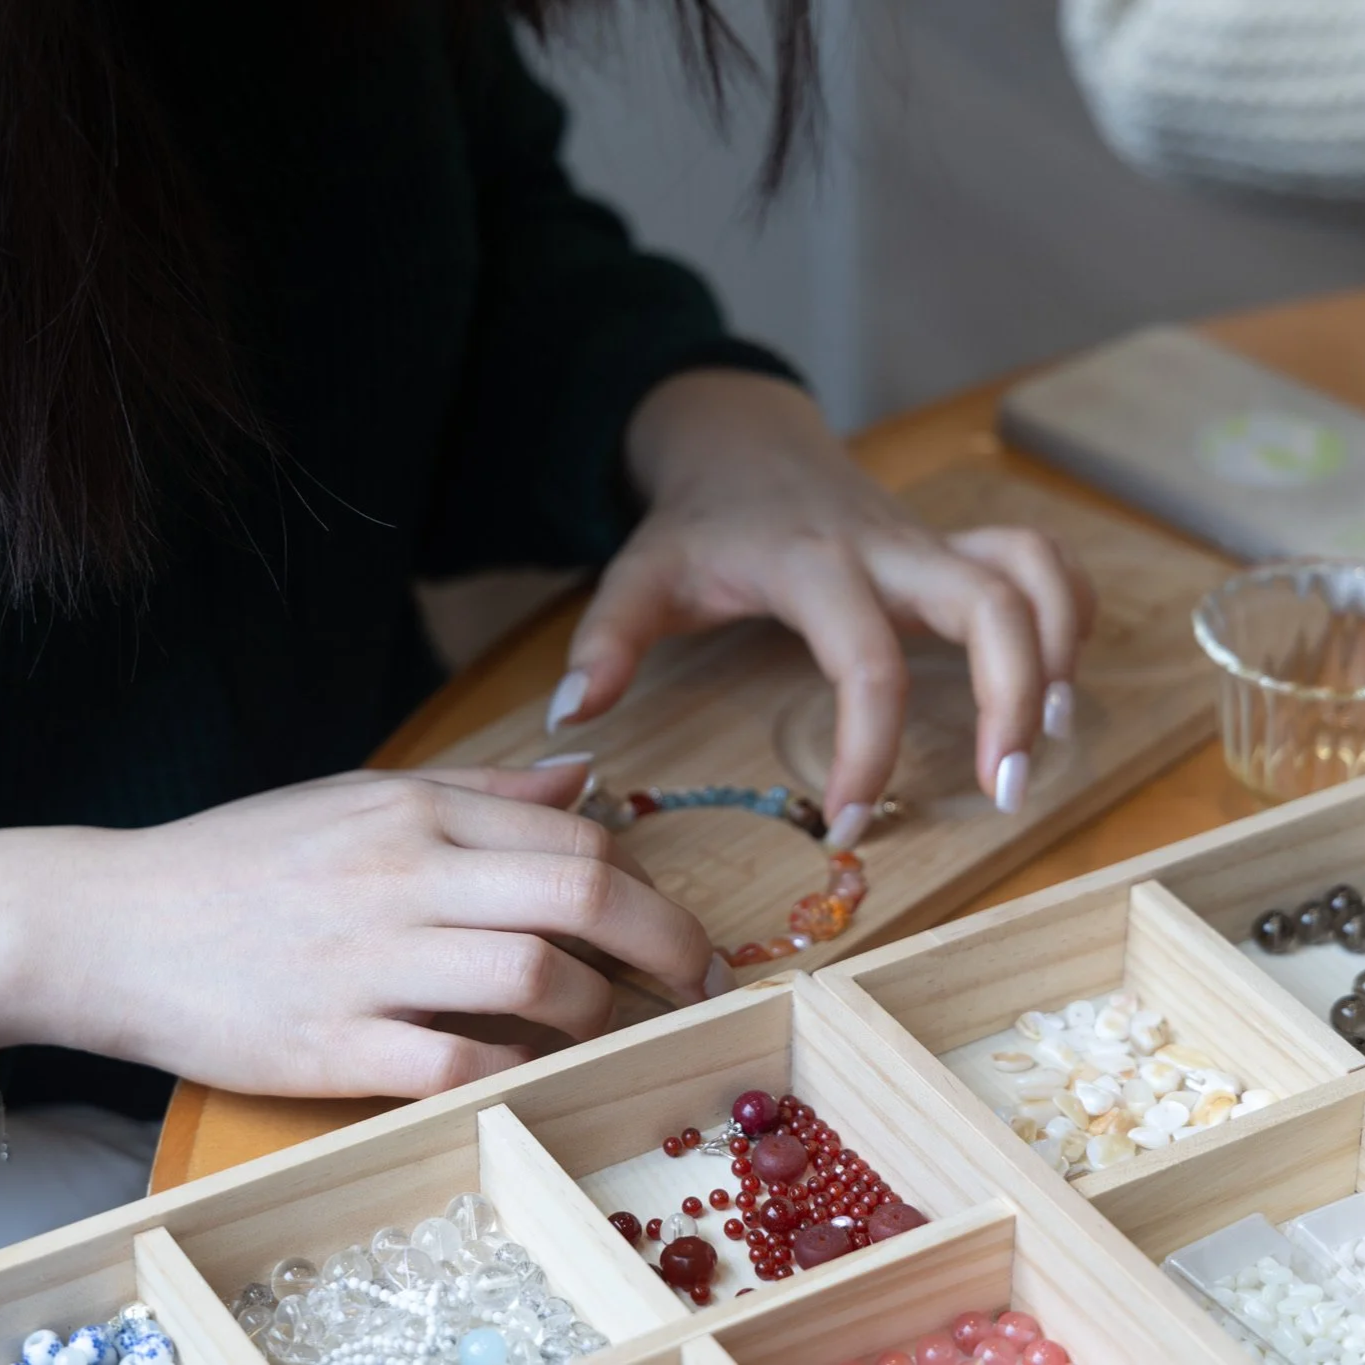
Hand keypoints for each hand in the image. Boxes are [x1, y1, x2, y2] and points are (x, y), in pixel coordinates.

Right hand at [0, 763, 724, 1097]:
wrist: (118, 922)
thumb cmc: (249, 857)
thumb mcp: (362, 793)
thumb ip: (483, 787)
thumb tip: (586, 774)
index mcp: (416, 808)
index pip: (575, 836)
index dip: (647, 882)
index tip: (671, 922)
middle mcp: (403, 873)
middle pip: (580, 893)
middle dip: (667, 940)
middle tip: (701, 976)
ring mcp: (368, 961)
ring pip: (535, 976)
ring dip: (596, 1009)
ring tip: (606, 1022)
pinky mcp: (330, 1045)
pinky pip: (458, 1062)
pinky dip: (515, 1069)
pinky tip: (528, 1066)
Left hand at [546, 372, 1095, 843]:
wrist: (741, 442)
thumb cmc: (697, 522)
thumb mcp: (639, 576)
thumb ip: (605, 642)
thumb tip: (573, 723)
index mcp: (810, 563)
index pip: (865, 659)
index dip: (868, 748)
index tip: (848, 821)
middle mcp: (887, 546)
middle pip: (991, 602)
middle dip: (1012, 698)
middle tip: (1004, 791)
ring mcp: (927, 541)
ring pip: (1033, 572)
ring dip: (1056, 654)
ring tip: (1042, 742)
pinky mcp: (950, 544)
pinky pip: (1038, 561)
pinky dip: (1065, 614)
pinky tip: (1053, 679)